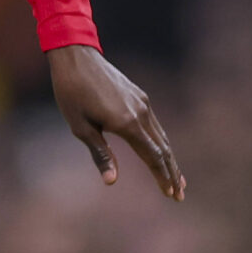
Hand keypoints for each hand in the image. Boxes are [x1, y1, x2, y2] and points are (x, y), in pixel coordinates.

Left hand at [47, 45, 183, 199]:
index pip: (152, 156)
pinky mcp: (140, 96)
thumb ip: (100, 154)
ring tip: (177, 179)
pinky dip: (162, 142)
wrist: (76, 56)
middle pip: (163, 149)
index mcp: (126, 123)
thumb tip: (112, 181)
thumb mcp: (80, 127)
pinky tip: (161, 151)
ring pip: (162, 137)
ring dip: (170, 159)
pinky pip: (155, 125)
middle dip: (172, 173)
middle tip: (179, 196)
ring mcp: (143, 103)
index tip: (171, 195)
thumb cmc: (72, 92)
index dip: (162, 177)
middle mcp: (141, 113)